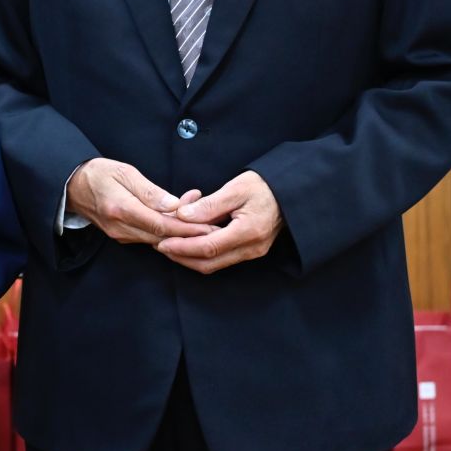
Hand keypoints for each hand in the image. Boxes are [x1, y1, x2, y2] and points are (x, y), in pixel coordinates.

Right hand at [66, 158, 205, 245]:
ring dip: (181, 232)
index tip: (208, 227)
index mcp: (121, 209)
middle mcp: (121, 227)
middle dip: (191, 234)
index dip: (187, 228)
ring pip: (158, 239)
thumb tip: (174, 205)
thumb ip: (150, 191)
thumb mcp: (125, 173)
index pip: (161, 225)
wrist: (72, 186)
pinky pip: (149, 237)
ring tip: (206, 223)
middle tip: (216, 228)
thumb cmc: (98, 174)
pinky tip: (181, 221)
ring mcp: (121, 235)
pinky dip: (167, 231)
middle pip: (162, 237)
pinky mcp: (122, 236)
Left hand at [156, 171, 283, 274]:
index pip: (209, 247)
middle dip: (182, 257)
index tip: (162, 242)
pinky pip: (222, 259)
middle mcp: (251, 248)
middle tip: (160, 246)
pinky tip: (188, 242)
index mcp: (248, 232)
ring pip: (214, 264)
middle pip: (209, 263)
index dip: (183, 247)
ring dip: (190, 257)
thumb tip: (182, 215)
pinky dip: (202, 253)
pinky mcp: (250, 251)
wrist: (291, 192)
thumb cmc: (264, 186)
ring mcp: (252, 252)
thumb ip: (208, 205)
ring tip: (169, 244)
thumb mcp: (236, 188)